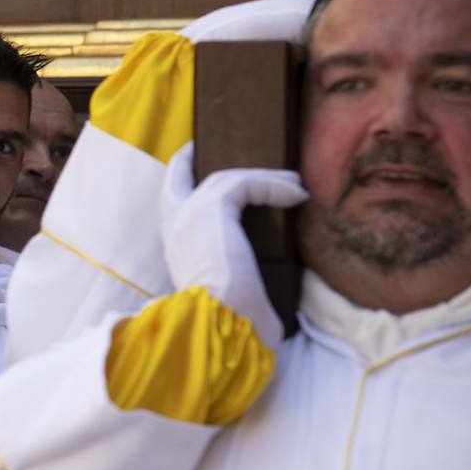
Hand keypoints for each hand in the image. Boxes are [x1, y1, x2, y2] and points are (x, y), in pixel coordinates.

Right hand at [160, 143, 307, 346]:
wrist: (219, 322)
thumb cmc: (229, 321)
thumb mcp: (232, 297)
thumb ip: (239, 287)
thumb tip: (271, 305)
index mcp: (176, 251)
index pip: (173, 209)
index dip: (186, 189)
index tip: (207, 178)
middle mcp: (174, 230)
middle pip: (174, 179)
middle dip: (187, 161)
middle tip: (204, 147)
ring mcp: (187, 217)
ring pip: (223, 180)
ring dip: (261, 178)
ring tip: (292, 182)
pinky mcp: (211, 210)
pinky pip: (244, 184)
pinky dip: (272, 186)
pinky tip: (297, 194)